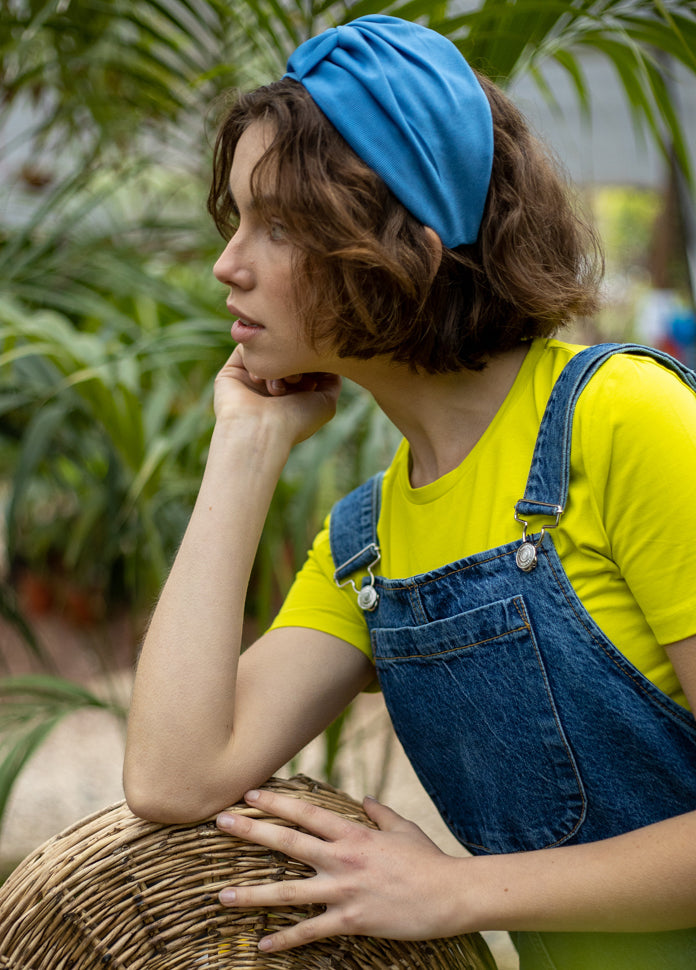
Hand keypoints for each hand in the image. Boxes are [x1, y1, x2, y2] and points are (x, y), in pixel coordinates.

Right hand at [214, 346, 340, 444]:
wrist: (261, 430)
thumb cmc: (296, 420)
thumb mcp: (326, 403)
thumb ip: (332, 380)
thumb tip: (329, 362)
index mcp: (293, 393)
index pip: (304, 364)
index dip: (312, 362)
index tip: (316, 372)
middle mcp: (272, 384)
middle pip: (287, 355)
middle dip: (295, 361)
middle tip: (296, 379)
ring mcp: (251, 378)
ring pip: (268, 351)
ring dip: (277, 363)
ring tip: (279, 387)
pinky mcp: (232, 372)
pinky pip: (247, 349)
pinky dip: (257, 358)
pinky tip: (260, 380)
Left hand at [216, 788, 466, 951]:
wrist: (449, 894)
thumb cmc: (427, 859)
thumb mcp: (402, 828)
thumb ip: (379, 813)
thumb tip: (364, 800)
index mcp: (353, 833)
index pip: (306, 813)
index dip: (276, 802)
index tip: (250, 794)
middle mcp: (342, 858)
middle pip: (287, 842)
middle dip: (251, 831)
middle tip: (220, 822)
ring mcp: (343, 890)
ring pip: (288, 891)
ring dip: (253, 895)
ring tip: (222, 896)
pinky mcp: (350, 920)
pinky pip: (310, 932)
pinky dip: (285, 940)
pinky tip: (263, 946)